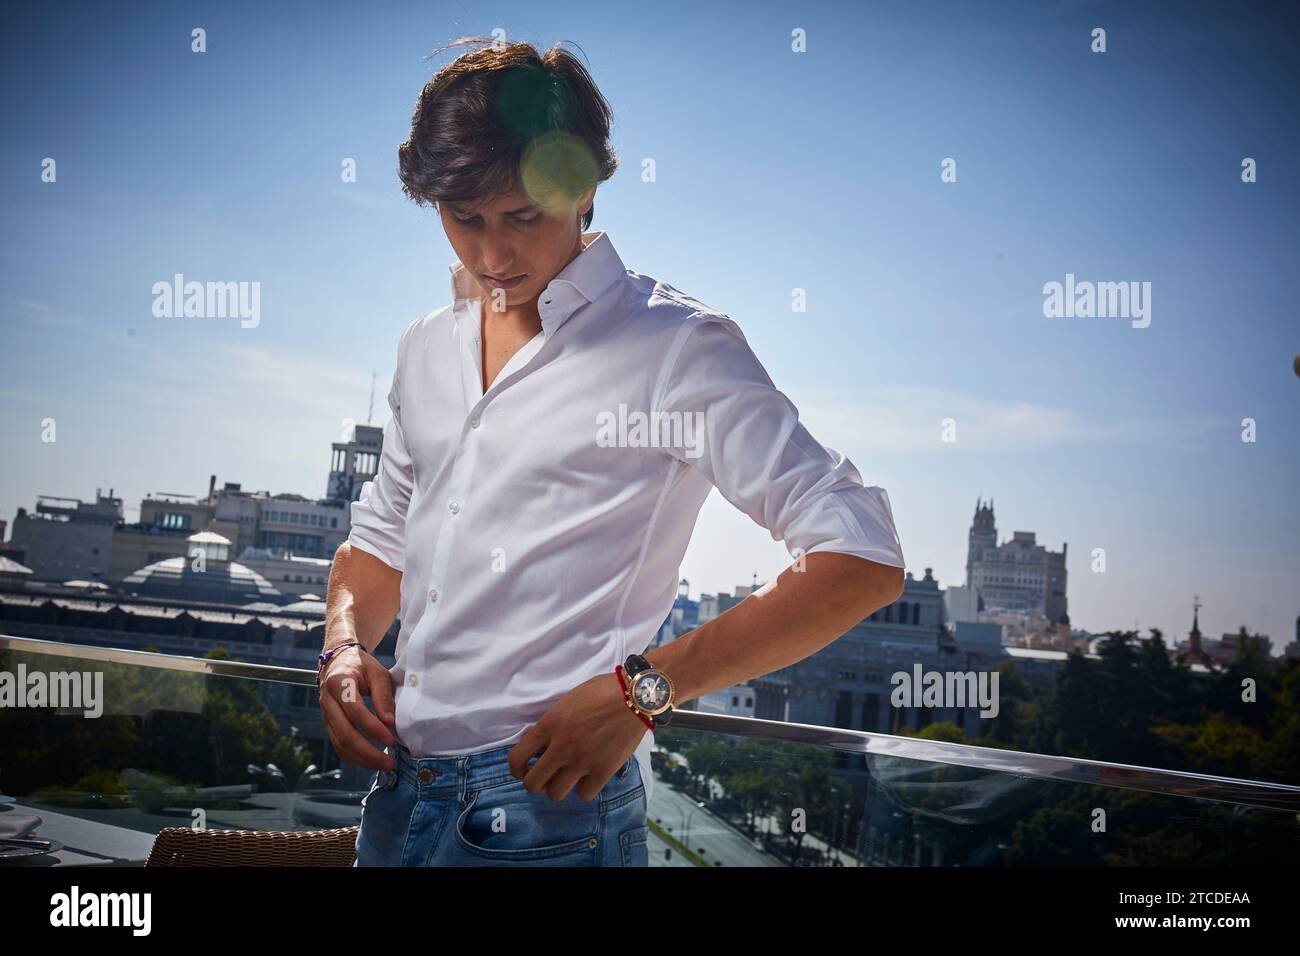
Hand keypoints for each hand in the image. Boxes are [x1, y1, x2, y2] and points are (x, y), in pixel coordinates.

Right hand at [319, 645, 396, 770]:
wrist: (338, 660)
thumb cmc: (360, 665)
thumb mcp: (377, 672)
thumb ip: (383, 695)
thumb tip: (389, 722)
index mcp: (339, 683)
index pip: (355, 711)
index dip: (372, 728)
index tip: (390, 739)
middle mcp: (327, 701)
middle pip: (345, 733)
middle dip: (368, 752)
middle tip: (389, 762)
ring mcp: (325, 714)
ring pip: (340, 744)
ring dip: (362, 759)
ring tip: (383, 764)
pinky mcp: (328, 724)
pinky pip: (338, 745)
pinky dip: (354, 756)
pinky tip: (370, 760)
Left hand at [507, 671, 645, 801]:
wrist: (635, 696)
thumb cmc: (602, 691)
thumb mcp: (567, 701)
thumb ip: (551, 722)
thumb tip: (539, 741)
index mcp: (549, 725)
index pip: (516, 759)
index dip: (516, 770)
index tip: (523, 770)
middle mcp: (561, 747)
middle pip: (533, 783)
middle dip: (535, 783)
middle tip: (545, 777)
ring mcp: (581, 761)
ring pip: (555, 794)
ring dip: (558, 788)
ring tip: (567, 778)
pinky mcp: (603, 771)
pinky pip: (584, 794)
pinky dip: (584, 789)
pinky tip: (589, 777)